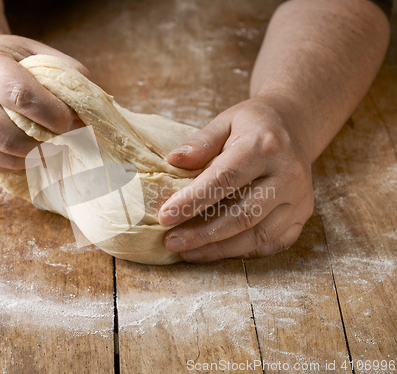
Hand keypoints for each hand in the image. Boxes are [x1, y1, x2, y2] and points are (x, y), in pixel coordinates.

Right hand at [0, 35, 89, 171]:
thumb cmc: (14, 62)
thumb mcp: (38, 54)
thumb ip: (65, 72)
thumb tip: (88, 105)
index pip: (18, 94)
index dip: (50, 113)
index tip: (70, 122)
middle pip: (4, 132)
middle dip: (42, 143)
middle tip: (65, 142)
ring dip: (34, 157)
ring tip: (54, 149)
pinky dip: (20, 165)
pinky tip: (34, 154)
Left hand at [159, 97, 314, 261]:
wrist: (294, 126)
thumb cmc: (252, 125)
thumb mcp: (224, 121)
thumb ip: (200, 142)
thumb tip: (173, 161)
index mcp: (264, 146)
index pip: (224, 179)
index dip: (193, 200)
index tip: (165, 216)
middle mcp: (287, 174)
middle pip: (242, 214)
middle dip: (202, 233)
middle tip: (172, 241)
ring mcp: (298, 198)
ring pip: (257, 235)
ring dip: (219, 249)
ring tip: (187, 251)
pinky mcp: (303, 214)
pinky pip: (271, 243)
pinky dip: (241, 251)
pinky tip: (215, 250)